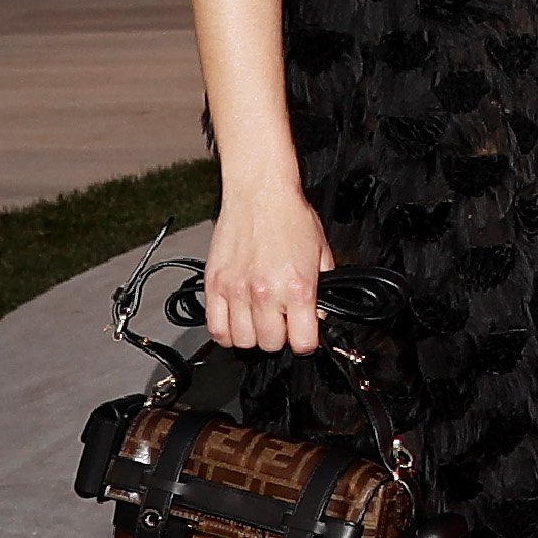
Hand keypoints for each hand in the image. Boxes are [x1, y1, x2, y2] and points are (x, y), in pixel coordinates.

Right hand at [203, 181, 335, 352]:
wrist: (260, 193)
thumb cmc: (290, 217)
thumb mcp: (322, 254)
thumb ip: (322, 290)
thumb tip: (317, 316)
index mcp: (298, 288)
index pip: (303, 343)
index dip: (306, 341)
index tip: (304, 335)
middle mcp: (266, 292)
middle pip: (271, 344)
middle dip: (280, 337)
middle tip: (281, 322)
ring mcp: (237, 290)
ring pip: (242, 341)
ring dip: (253, 336)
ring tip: (259, 320)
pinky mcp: (215, 285)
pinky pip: (215, 328)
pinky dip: (226, 333)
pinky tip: (236, 321)